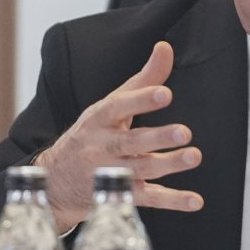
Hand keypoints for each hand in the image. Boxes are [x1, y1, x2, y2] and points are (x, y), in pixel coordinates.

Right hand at [35, 41, 203, 231]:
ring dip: (169, 165)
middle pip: (131, 142)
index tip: (164, 93)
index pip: (118, 107)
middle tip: (184, 131)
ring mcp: (110, 174)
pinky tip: (194, 200)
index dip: (141, 100)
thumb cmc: (92, 135)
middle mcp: (102, 146)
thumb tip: (165, 48)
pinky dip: (172, 201)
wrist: (55, 182)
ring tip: (193, 156)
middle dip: (157, 137)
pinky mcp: (119, 198)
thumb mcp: (110, 106)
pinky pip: (148, 199)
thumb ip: (142, 80)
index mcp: (99, 119)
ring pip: (141, 170)